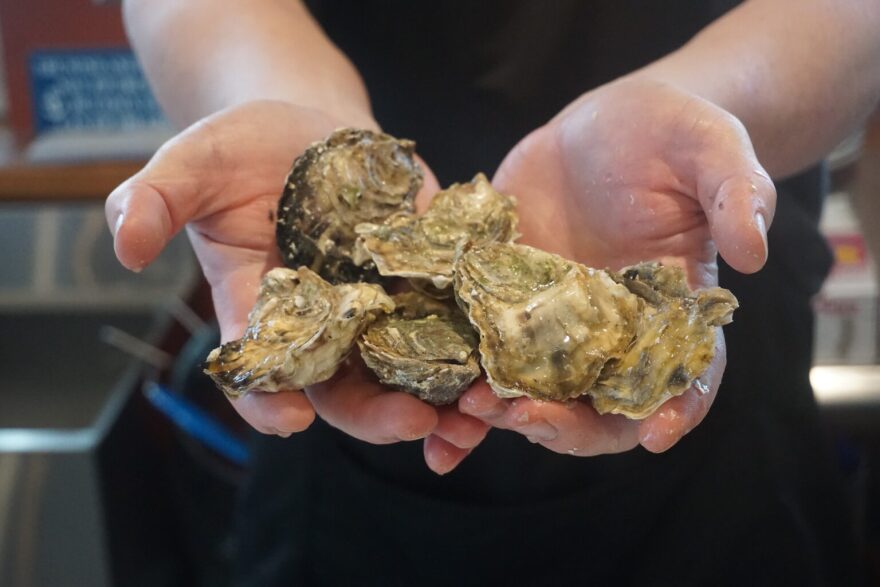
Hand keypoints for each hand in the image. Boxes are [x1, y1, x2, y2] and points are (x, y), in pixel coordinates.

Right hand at [106, 100, 486, 471]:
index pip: (261, 368)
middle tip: (411, 425)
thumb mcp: (193, 163)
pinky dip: (475, 348)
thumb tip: (121, 243)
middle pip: (345, 386)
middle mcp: (321, 323)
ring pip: (406, 370)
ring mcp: (377, 306)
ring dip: (441, 398)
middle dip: (376, 413)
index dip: (270, 399)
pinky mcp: (425, 280)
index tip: (289, 418)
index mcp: (261, 309)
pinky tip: (501, 362)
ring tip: (473, 415)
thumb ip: (155, 199)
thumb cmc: (244, 149)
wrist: (312, 128)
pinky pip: (451, 324)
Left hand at [459, 78, 775, 453]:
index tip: (658, 434)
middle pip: (599, 405)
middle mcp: (614, 332)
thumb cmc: (669, 134)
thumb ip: (736, 192)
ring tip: (469, 405)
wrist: (600, 125)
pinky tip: (438, 399)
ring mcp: (554, 324)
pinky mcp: (505, 305)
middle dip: (564, 423)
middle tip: (523, 416)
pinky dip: (463, 383)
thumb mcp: (710, 148)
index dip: (680, 408)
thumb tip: (753, 252)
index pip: (688, 373)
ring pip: (534, 392)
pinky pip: (485, 354)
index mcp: (672, 309)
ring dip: (504, 414)